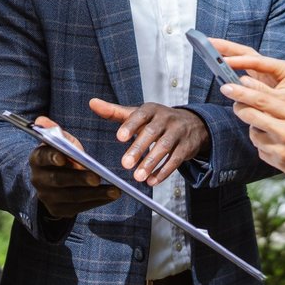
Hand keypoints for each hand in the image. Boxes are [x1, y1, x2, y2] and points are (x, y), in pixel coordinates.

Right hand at [28, 115, 119, 217]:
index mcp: (37, 159)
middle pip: (59, 180)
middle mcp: (39, 180)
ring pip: (72, 196)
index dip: (52, 157)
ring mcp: (48, 197)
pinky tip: (112, 195)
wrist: (52, 181)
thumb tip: (41, 120)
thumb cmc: (61, 154)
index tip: (64, 157)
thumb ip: (54, 130)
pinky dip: (97, 201)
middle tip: (97, 177)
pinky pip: (79, 207)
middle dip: (79, 178)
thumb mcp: (59, 141)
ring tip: (115, 190)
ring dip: (94, 194)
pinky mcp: (59, 210)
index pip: (42, 157)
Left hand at [89, 99, 211, 184]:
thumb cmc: (157, 120)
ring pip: (165, 147)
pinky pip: (176, 160)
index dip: (131, 125)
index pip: (141, 115)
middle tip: (125, 164)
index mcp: (151, 110)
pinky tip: (152, 181)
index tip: (119, 137)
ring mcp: (178, 132)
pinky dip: (164, 172)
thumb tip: (92, 103)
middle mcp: (166, 118)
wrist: (192, 124)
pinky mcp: (186, 147)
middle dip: (139, 149)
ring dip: (151, 163)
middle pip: (152, 133)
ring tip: (138, 177)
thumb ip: (114, 111)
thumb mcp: (138, 114)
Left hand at [208, 37, 284, 200]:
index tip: (229, 86)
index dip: (243, 91)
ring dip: (254, 129)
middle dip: (239, 106)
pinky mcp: (278, 162)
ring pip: (253, 133)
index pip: (263, 99)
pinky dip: (263, 146)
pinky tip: (274, 146)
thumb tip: (262, 101)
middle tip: (233, 101)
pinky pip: (261, 150)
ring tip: (264, 129)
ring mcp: (281, 148)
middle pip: (252, 113)